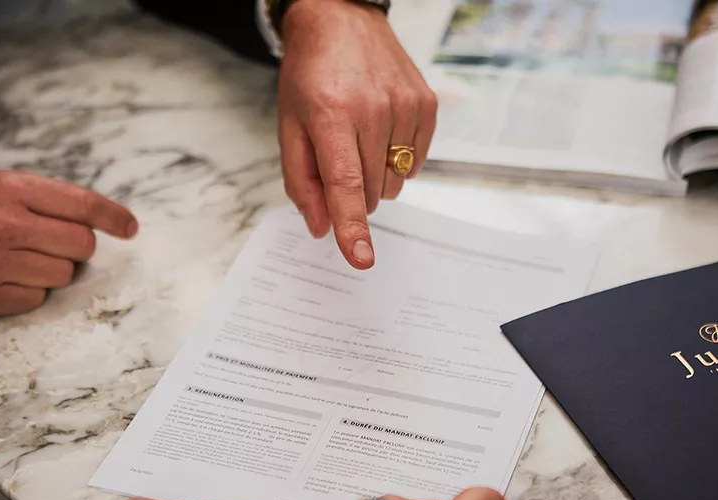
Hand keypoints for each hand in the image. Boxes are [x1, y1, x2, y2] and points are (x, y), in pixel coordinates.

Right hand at [0, 170, 137, 316]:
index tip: (130, 227)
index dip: (113, 217)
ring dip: (51, 269)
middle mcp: (8, 226)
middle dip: (76, 246)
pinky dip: (27, 291)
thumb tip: (91, 220)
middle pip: (82, 243)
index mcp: (11, 190)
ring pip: (63, 274)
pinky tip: (5, 276)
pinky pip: (36, 299)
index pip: (82, 204)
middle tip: (49, 241)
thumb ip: (39, 201)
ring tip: (20, 257)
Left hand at [278, 0, 437, 269]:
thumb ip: (301, 181)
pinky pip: (415, 163)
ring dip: (376, 177)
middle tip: (339, 154)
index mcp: (331, 114)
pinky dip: (396, 160)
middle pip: (370, 191)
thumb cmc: (310, 74)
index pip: (345, 184)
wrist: (342, 18)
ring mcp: (406, 106)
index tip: (361, 258)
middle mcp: (373, 109)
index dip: (352, 226)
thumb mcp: (290, 125)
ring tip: (359, 137)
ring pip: (394, 182)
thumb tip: (322, 227)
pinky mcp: (427, 105)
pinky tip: (381, 131)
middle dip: (353, 191)